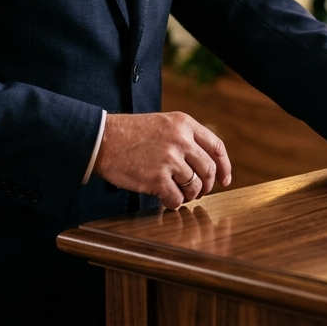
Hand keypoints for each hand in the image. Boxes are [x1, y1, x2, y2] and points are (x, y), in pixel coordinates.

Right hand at [92, 112, 231, 208]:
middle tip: (198, 192)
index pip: (216, 147)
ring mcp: (169, 159)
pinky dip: (173, 203)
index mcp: (184, 124)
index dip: (224, 166)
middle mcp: (180, 140)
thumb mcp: (163, 124)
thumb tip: (206, 163)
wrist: (102, 140)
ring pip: (195, 187)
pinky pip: (176, 198)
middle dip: (206, 185)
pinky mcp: (156, 178)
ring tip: (178, 194)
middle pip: (208, 170)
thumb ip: (185, 138)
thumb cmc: (130, 134)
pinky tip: (165, 199)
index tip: (224, 180)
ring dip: (189, 195)